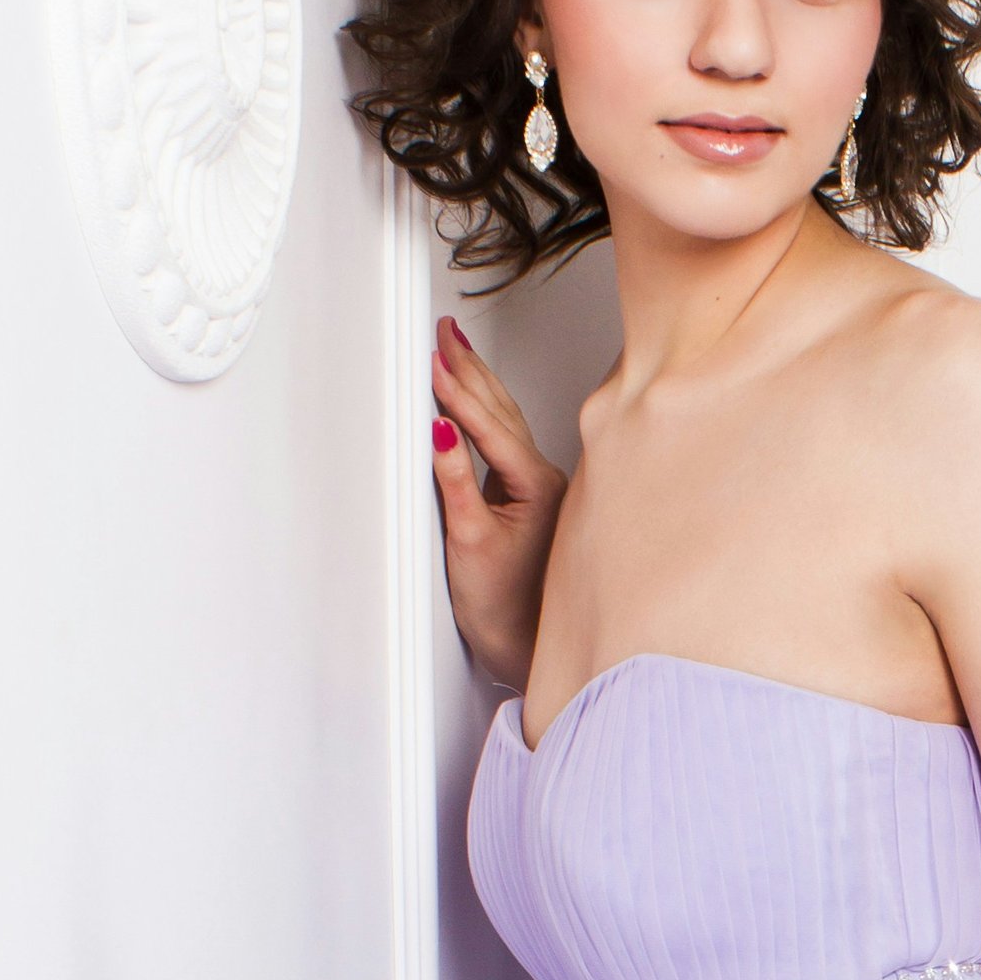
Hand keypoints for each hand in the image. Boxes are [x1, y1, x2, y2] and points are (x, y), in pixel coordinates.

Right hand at [429, 312, 568, 680]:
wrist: (523, 645)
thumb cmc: (504, 607)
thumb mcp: (469, 540)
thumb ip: (455, 483)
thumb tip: (440, 433)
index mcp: (538, 487)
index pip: (490, 427)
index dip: (458, 392)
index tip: (434, 361)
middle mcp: (546, 481)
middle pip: (502, 412)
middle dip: (471, 370)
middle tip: (445, 333)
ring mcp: (539, 487)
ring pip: (505, 422)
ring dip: (478, 384)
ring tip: (455, 351)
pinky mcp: (526, 497)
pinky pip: (502, 442)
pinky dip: (482, 414)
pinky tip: (467, 400)